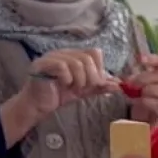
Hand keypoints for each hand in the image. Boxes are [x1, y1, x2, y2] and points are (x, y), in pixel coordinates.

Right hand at [0, 48, 115, 146]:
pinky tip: (62, 85)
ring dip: (79, 80)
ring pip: (77, 63)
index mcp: (74, 55)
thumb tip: (119, 85)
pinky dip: (67, 79)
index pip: (95, 53)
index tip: (94, 84)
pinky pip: (62, 66)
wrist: (38, 105)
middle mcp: (64, 52)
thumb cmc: (60, 95)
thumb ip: (100, 86)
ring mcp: (52, 56)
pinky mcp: (42, 64)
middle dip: (90, 78)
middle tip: (83, 89)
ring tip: (72, 88)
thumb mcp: (85, 90)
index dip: (99, 70)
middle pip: (88, 58)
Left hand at [125, 54, 157, 125]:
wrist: (146, 123)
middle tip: (129, 84)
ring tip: (134, 93)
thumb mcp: (138, 86)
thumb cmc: (143, 102)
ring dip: (146, 90)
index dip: (154, 60)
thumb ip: (136, 77)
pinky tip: (137, 101)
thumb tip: (126, 72)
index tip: (140, 59)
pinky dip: (146, 101)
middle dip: (143, 78)